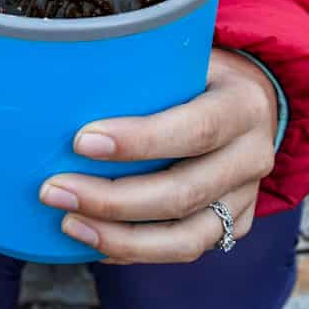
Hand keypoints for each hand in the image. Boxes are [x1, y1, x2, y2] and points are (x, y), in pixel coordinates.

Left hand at [39, 49, 278, 263]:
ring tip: (69, 223)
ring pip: (186, 238)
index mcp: (243, 105)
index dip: (139, 142)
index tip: (80, 142)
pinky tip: (94, 241)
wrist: (248, 101)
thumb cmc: (197, 74)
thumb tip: (63, 80)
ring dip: (120, 237)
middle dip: (112, 199)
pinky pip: (183, 250)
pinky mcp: (236, 226)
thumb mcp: (181, 57)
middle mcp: (254, 156)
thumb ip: (140, 67)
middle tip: (54, 190)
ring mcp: (247, 197)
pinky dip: (134, 251)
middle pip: (183, 193)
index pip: (195, 129)